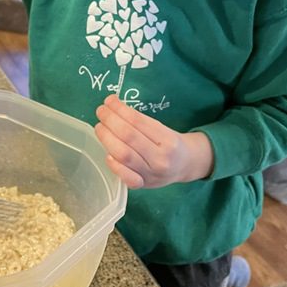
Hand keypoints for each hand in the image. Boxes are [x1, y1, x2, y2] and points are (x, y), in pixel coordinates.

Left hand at [94, 95, 213, 188]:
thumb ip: (139, 121)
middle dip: (110, 120)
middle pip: (128, 136)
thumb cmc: (170, 143)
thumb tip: (112, 106)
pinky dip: (114, 166)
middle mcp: (160, 158)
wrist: (186, 165)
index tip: (109, 100)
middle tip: (101, 111)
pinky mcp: (142, 185)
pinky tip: (107, 155)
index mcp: (167, 140)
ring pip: (124, 154)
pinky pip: (126, 177)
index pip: (137, 120)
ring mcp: (151, 174)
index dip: (119, 109)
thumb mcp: (162, 128)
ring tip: (99, 127)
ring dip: (106, 138)